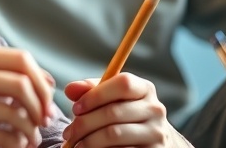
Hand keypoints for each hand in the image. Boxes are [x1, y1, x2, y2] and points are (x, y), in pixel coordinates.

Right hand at [0, 44, 60, 147]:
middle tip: (45, 121)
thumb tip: (45, 79)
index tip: (46, 99)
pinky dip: (16, 144)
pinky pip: (2, 138)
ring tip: (30, 138)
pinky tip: (15, 146)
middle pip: (23, 84)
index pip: (21, 59)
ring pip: (15, 114)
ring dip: (31, 130)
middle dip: (42, 106)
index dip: (41, 80)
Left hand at [62, 74, 191, 146]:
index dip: (96, 95)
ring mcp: (156, 132)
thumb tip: (70, 89)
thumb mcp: (110, 98)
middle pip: (113, 112)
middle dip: (84, 123)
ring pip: (114, 134)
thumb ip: (90, 90)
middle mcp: (155, 109)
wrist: (152, 140)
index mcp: (145, 89)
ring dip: (89, 140)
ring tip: (76, 144)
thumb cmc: (124, 115)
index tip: (76, 108)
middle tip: (69, 133)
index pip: (123, 84)